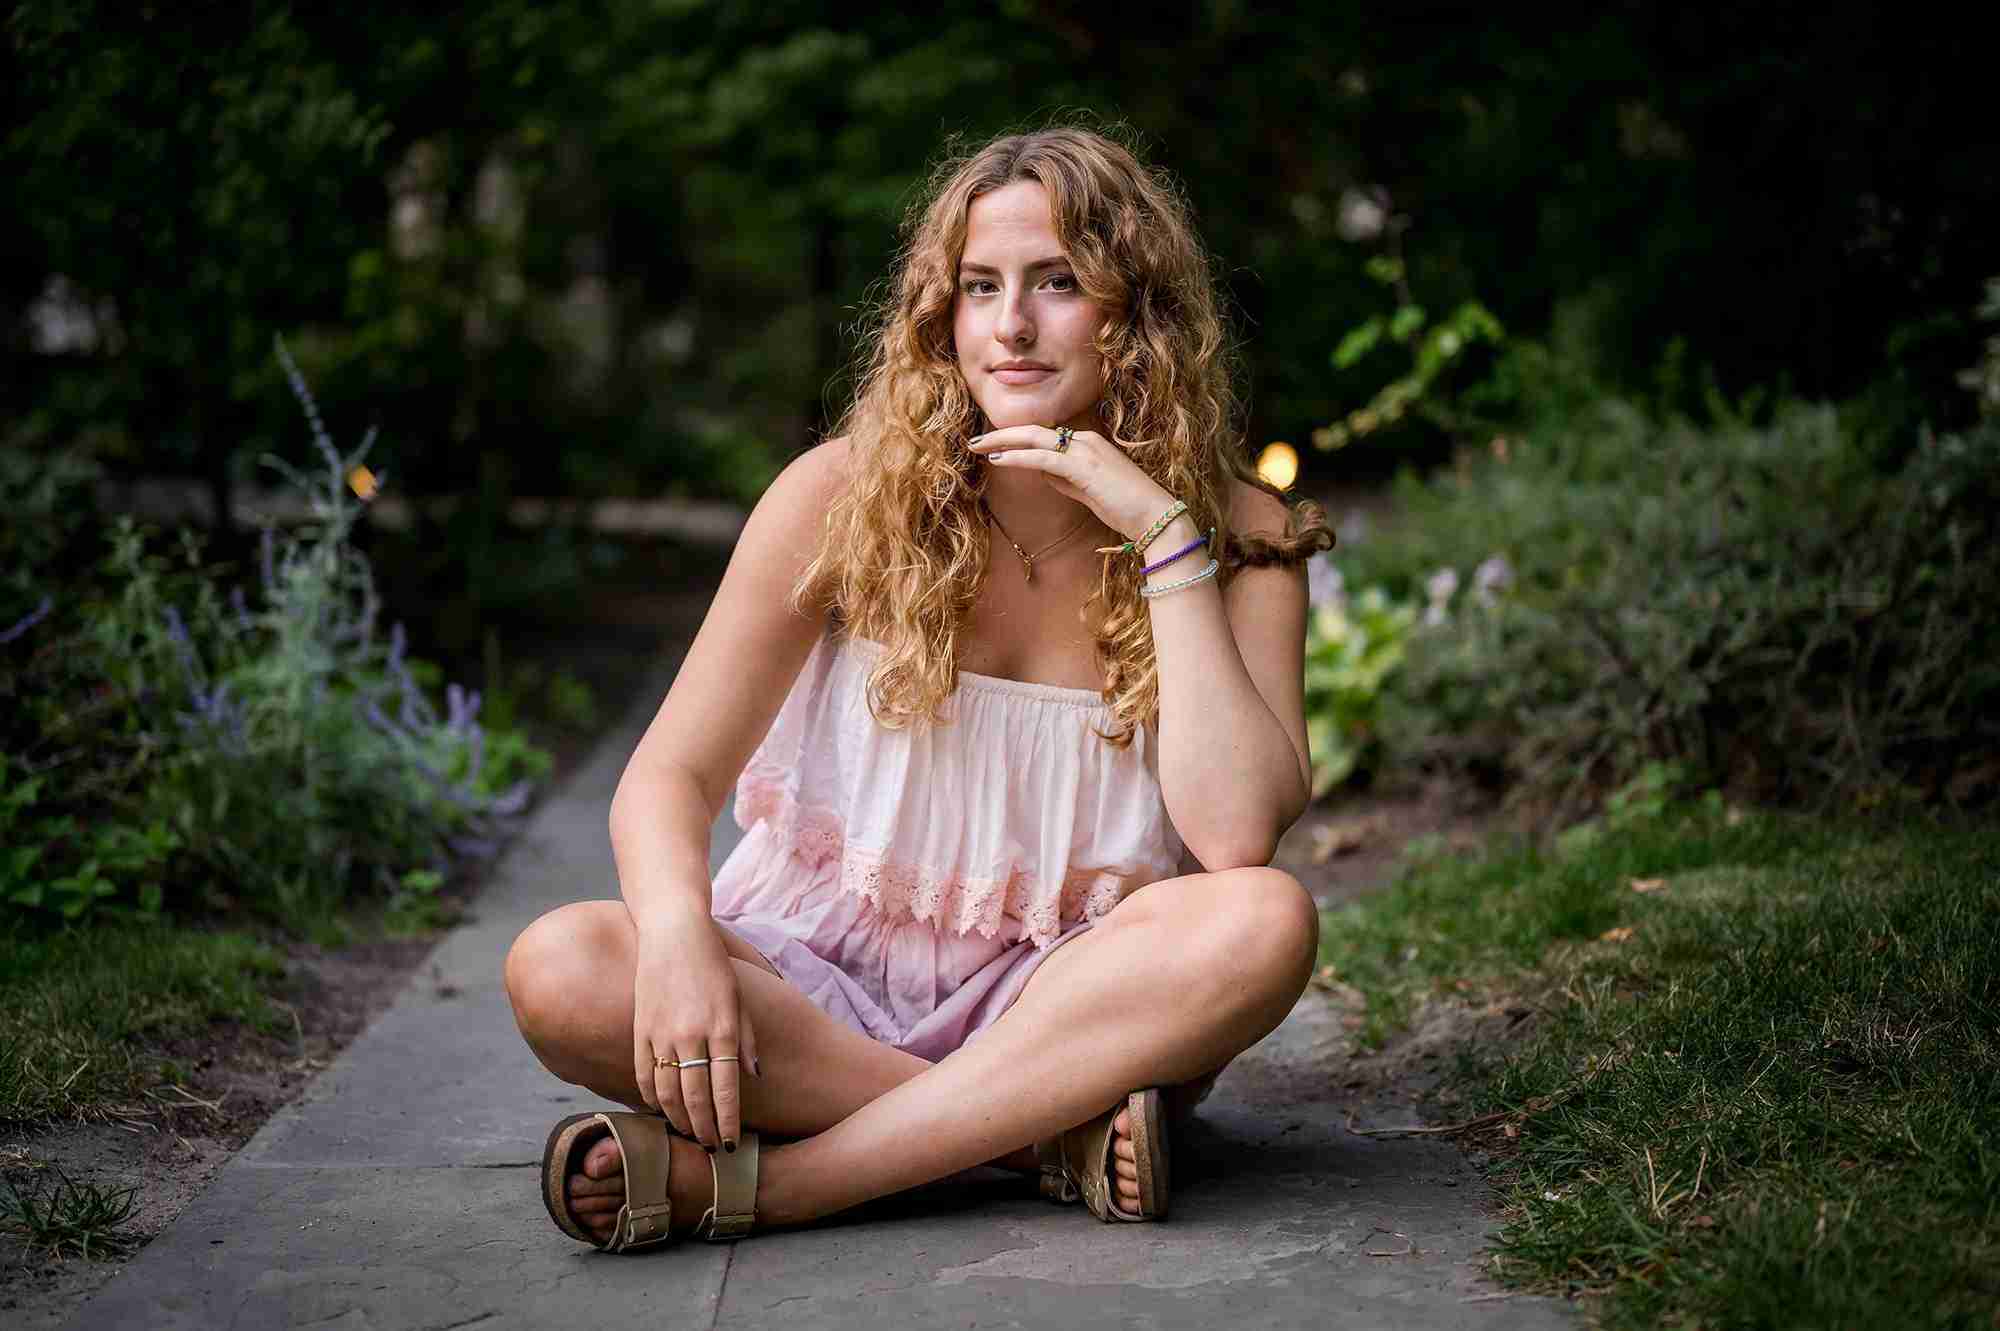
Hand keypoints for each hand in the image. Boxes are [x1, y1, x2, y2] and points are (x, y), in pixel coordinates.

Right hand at [631, 917, 758, 1150]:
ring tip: (688, 1135)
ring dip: (677, 1119)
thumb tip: (754, 1077)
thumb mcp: (739, 998)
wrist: (673, 932)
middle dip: (704, 1128)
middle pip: (696, 1097)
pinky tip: (660, 1110)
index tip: (729, 1144)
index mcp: (723, 1027)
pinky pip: (643, 1073)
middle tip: (710, 1148)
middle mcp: (692, 1034)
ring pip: (667, 1091)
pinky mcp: (640, 1028)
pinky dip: (651, 1097)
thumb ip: (746, 1039)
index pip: (726, 1088)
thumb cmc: (712, 964)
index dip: (727, 1120)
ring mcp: (662, 1032)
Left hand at [966, 424, 1175, 542]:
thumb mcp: (1090, 492)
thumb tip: (1043, 474)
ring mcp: (1086, 451)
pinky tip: (997, 460)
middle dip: (1002, 434)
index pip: (1046, 438)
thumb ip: (1067, 480)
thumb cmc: (1127, 509)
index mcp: (1089, 444)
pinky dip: (1018, 457)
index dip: (1017, 440)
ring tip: (976, 446)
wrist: (1156, 518)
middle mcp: (1086, 441)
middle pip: (1035, 431)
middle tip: (974, 440)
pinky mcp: (1084, 467)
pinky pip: (1043, 458)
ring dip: (1002, 442)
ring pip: (1035, 439)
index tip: (993, 446)